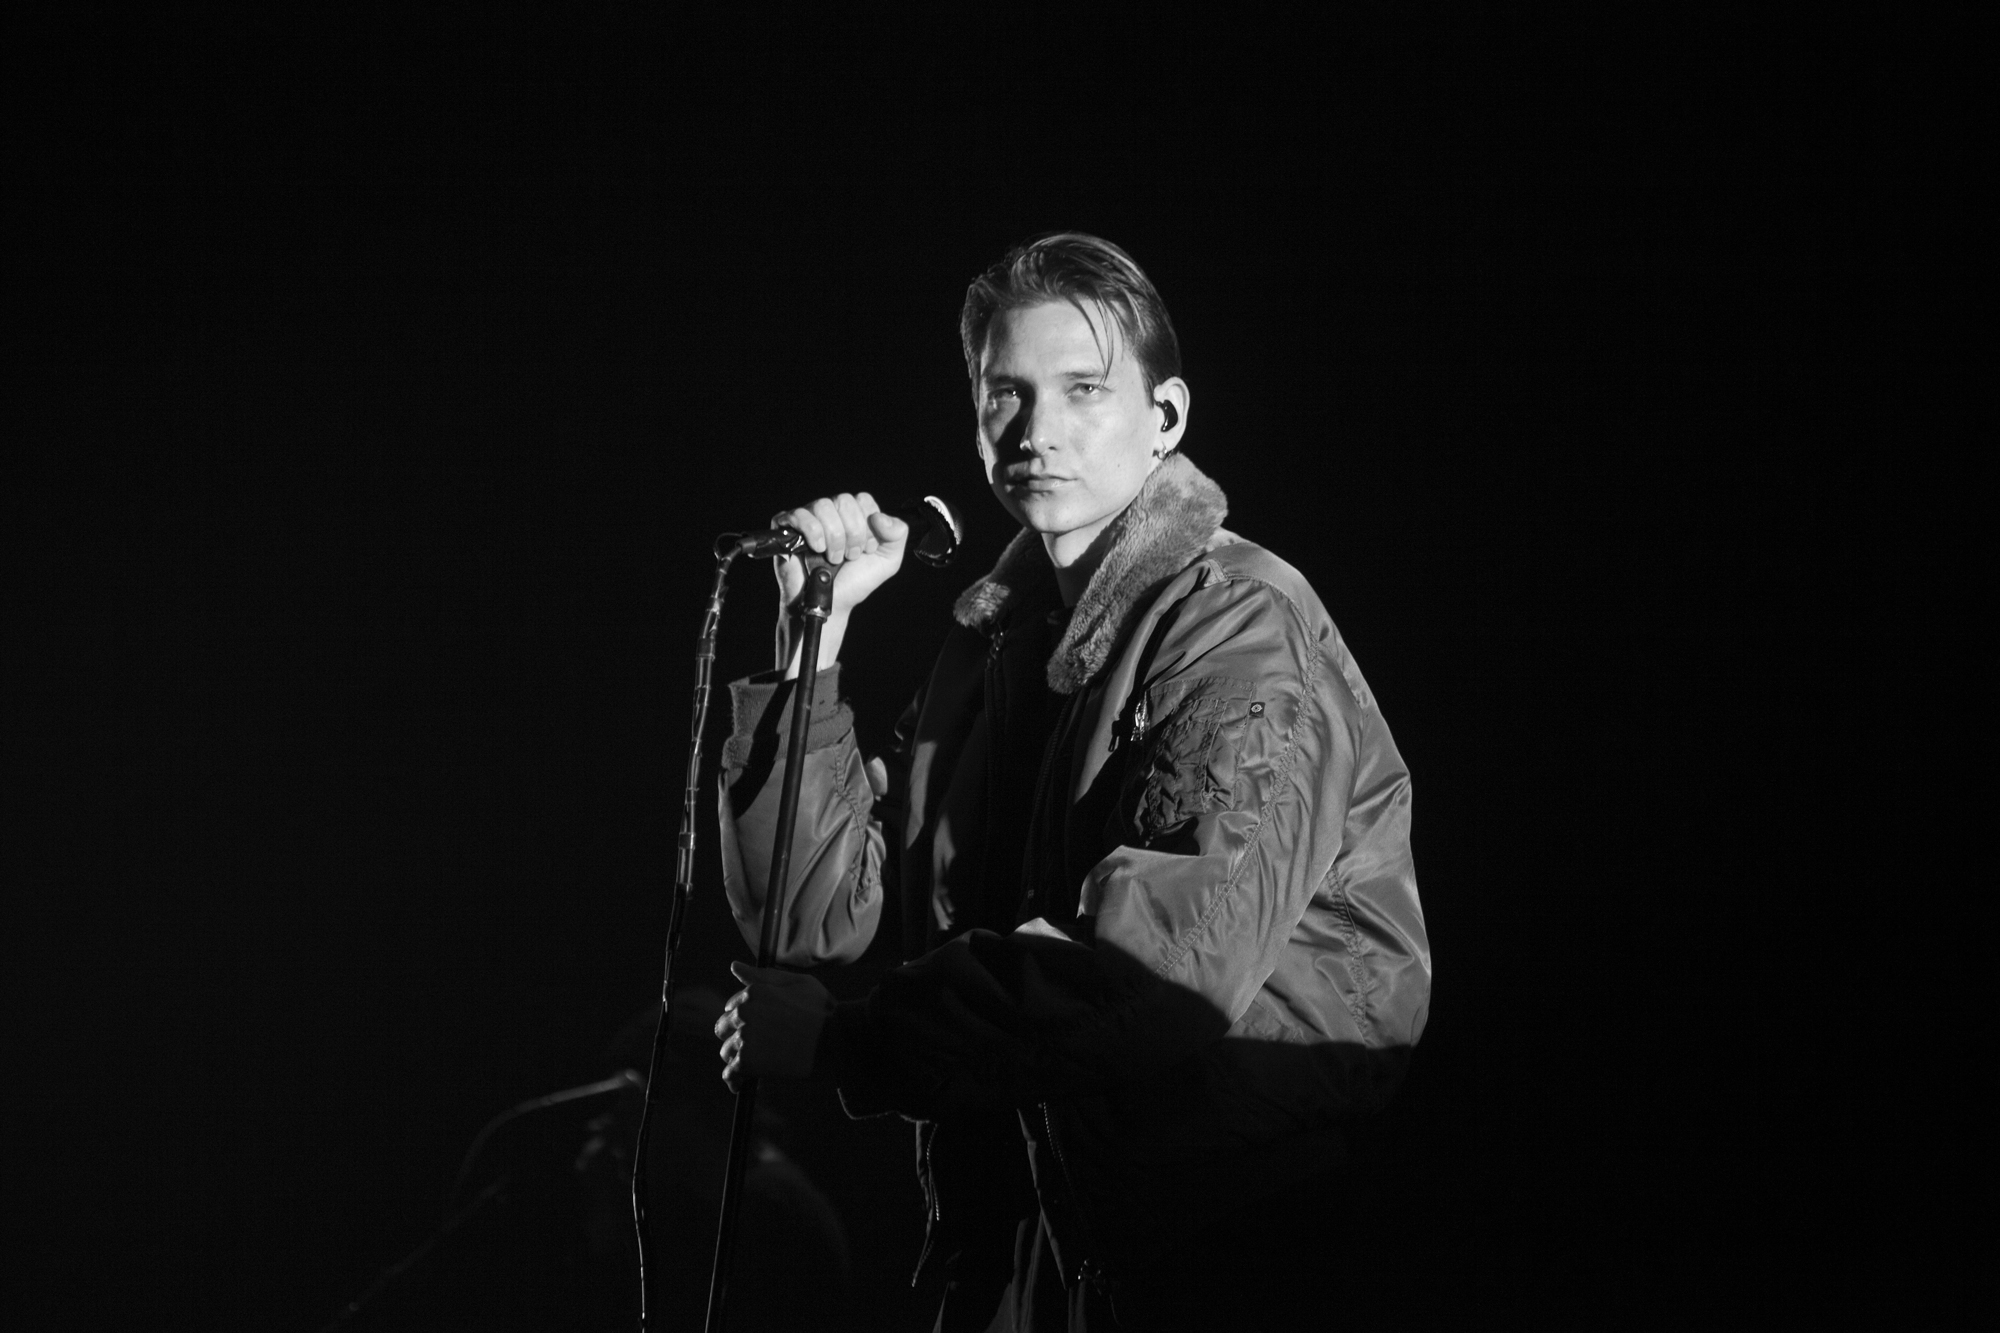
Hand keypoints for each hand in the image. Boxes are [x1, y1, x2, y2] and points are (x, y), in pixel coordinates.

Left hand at [713, 961, 833, 1092]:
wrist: (836, 1041)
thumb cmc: (822, 1011)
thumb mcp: (797, 983)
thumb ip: (763, 976)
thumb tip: (734, 966)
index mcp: (753, 992)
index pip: (732, 1006)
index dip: (746, 1019)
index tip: (760, 1029)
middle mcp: (744, 1012)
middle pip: (723, 1028)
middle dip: (736, 1037)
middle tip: (759, 1048)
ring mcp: (744, 1037)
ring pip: (726, 1051)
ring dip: (738, 1059)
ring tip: (758, 1065)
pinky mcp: (747, 1061)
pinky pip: (730, 1073)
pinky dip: (735, 1080)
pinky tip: (745, 1083)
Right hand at [769, 492, 906, 674]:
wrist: (831, 604)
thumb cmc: (854, 582)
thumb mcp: (887, 561)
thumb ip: (897, 534)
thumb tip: (880, 517)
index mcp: (853, 516)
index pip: (862, 500)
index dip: (867, 525)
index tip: (866, 548)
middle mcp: (831, 513)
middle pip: (844, 500)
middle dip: (852, 533)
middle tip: (850, 556)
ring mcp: (808, 518)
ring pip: (823, 506)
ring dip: (834, 537)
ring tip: (833, 558)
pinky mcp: (787, 527)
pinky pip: (799, 515)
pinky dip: (813, 532)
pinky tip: (817, 549)